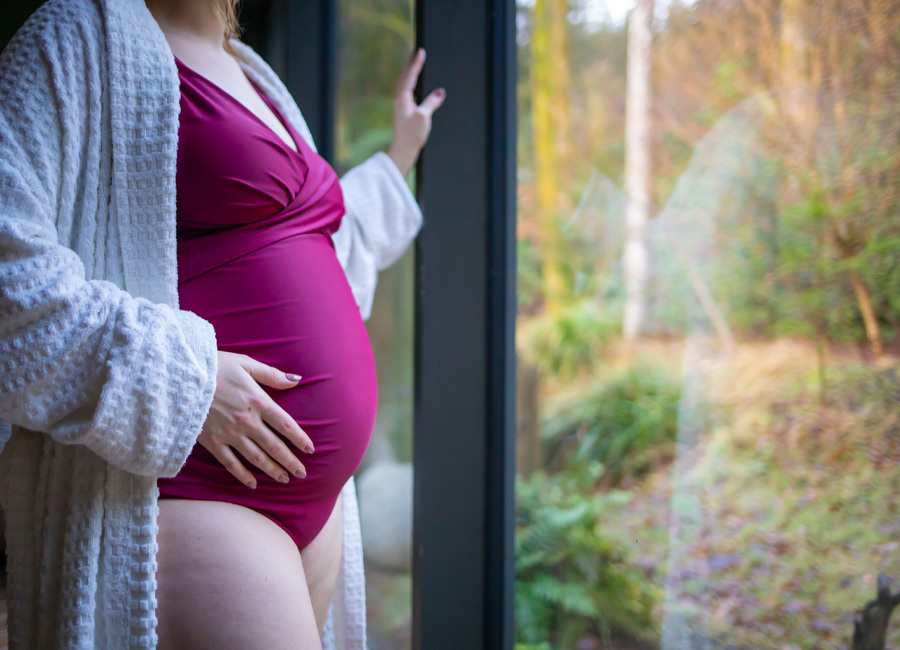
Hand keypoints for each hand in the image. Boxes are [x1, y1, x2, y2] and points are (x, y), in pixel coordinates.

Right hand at [197, 351, 314, 487]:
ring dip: (272, 470)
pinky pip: (231, 463)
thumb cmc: (215, 366)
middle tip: (302, 473)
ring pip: (256, 457)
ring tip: (284, 479)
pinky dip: (242, 475)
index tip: (310, 450)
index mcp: (258, 401)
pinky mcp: (213, 442)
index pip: (286, 425)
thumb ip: (272, 375)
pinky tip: (253, 484)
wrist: (180, 378)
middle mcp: (247, 421)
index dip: (300, 439)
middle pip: (275, 446)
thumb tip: (296, 380)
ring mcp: (230, 434)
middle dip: (290, 461)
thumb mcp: (245, 364)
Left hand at [387, 47, 445, 176]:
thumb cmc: (411, 135)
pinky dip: (414, 85)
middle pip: (405, 77)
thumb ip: (431, 102)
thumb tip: (440, 92)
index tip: (420, 51)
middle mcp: (400, 100)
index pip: (410, 76)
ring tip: (417, 64)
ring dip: (411, 73)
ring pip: (406, 85)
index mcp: (403, 98)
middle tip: (417, 52)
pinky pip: (409, 93)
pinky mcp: (405, 113)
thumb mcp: (424, 117)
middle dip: (412, 65)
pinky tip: (418, 86)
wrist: (403, 151)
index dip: (416, 63)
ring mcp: (402, 106)